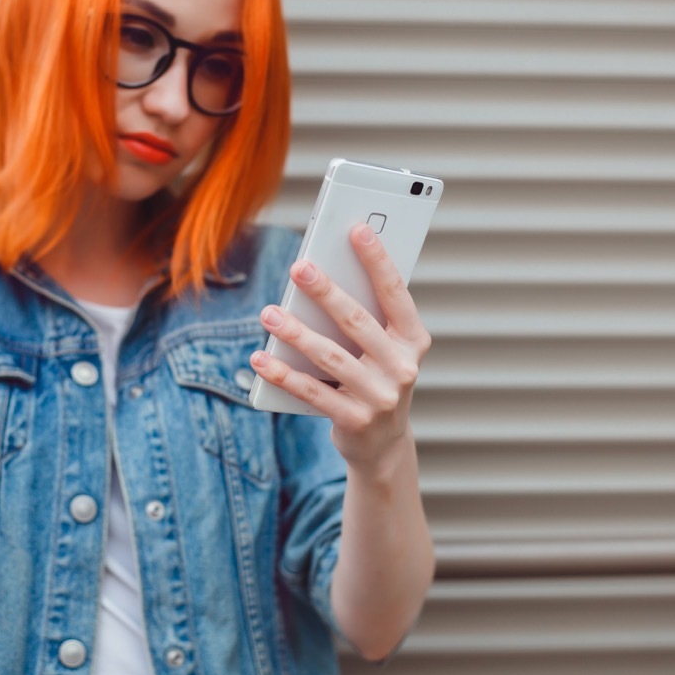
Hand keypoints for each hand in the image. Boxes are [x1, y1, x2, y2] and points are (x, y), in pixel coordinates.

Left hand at [250, 224, 431, 469]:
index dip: (377, 260)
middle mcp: (402, 368)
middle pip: (357, 321)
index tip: (357, 229)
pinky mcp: (355, 421)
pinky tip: (260, 358)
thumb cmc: (376, 378)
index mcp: (414, 340)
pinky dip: (283, 374)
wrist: (383, 445)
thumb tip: (322, 275)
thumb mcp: (384, 349)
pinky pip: (312, 393)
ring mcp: (381, 397)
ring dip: (295, 333)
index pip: (395, 293)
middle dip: (326, 291)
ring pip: (330, 357)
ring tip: (268, 314)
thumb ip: (365, 317)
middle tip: (298, 267)